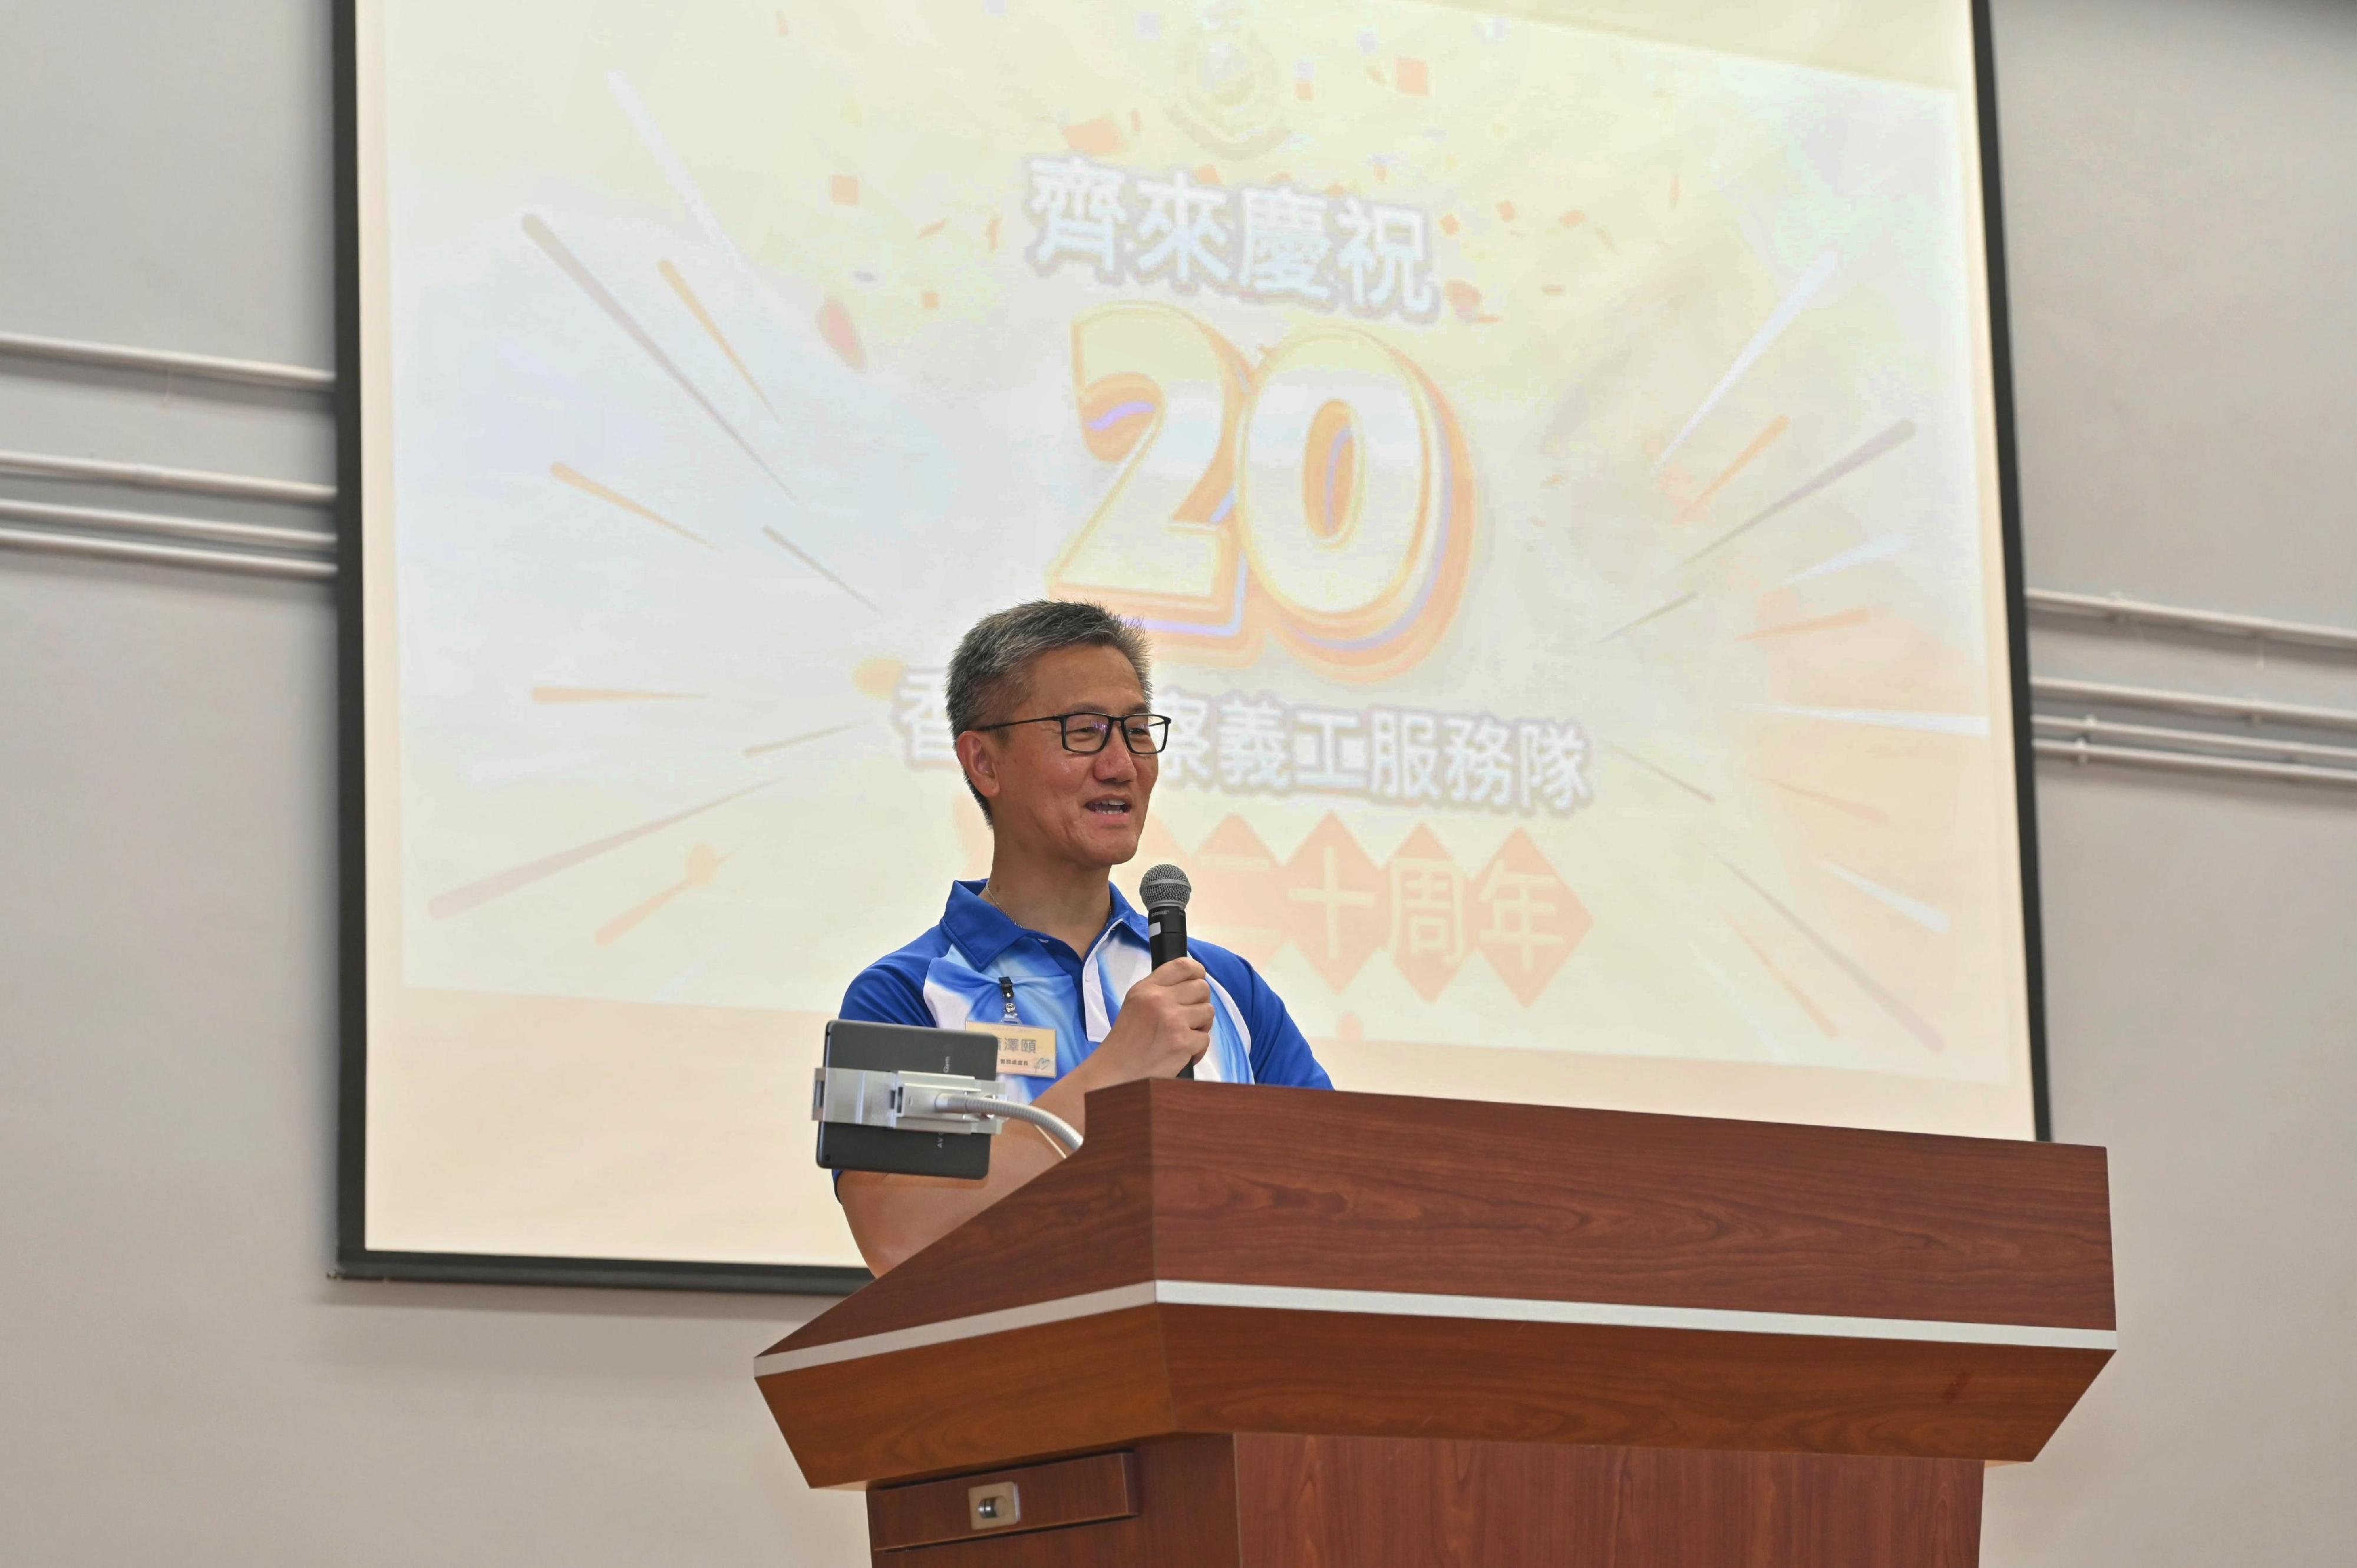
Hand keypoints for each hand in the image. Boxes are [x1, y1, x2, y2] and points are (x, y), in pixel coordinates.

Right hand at [1086, 958, 1212, 1085]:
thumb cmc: (1126, 1041)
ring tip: (1185, 1035)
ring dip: (1201, 1025)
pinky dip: (1197, 1048)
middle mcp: (1160, 1000)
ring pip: (1208, 1012)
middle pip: (1202, 988)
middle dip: (1200, 1003)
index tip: (1197, 981)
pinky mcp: (1182, 1042)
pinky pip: (1205, 1039)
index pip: (1183, 965)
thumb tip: (1191, 983)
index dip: (1197, 972)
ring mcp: (1173, 1021)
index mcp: (1147, 988)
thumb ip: (1159, 990)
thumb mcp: (1135, 1003)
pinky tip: (1182, 1053)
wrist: (1116, 1072)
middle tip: (1190, 1016)